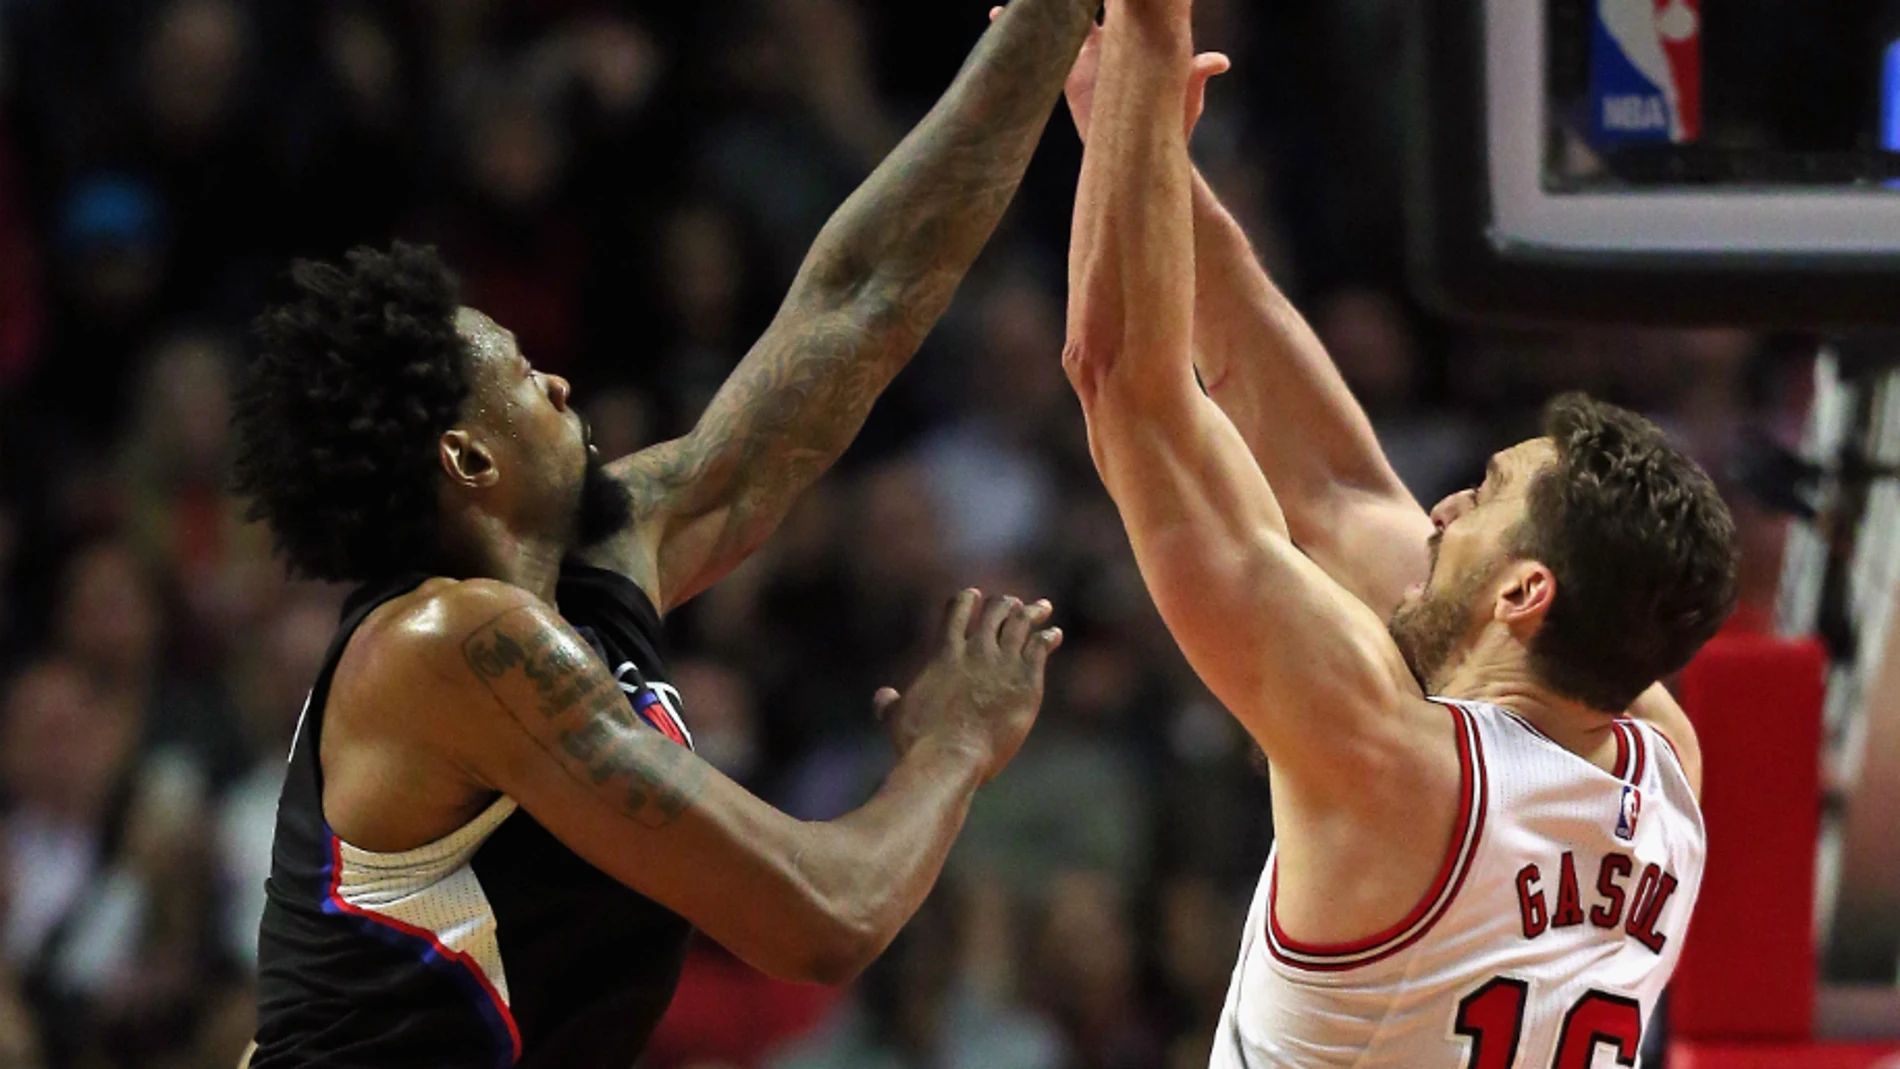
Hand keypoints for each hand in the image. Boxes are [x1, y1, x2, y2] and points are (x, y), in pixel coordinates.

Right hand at [875, 589, 1061, 781]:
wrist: (951, 758)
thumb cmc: (919, 742)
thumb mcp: (895, 718)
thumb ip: (888, 703)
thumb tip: (883, 696)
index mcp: (945, 653)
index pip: (958, 609)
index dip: (968, 599)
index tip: (975, 595)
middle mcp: (976, 650)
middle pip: (996, 610)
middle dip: (1006, 604)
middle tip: (1014, 604)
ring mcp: (1003, 663)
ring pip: (1022, 622)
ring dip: (1032, 613)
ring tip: (1041, 609)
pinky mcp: (1027, 680)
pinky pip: (1041, 646)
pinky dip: (1048, 637)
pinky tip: (1053, 635)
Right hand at [992, 9, 1228, 142]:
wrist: (1149, 152)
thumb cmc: (1174, 121)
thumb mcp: (1184, 93)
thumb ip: (1197, 73)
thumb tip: (1220, 62)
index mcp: (1133, 37)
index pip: (1118, 4)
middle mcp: (1109, 43)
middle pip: (1083, 8)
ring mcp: (1088, 59)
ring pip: (1061, 26)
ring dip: (1040, 11)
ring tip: (1013, 2)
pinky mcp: (1070, 79)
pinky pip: (1045, 56)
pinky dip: (1023, 41)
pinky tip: (998, 19)